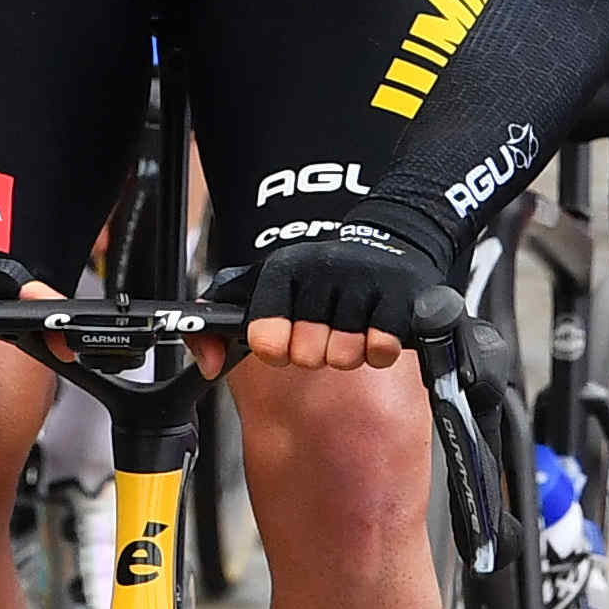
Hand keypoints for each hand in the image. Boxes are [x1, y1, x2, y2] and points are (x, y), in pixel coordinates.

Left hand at [236, 216, 460, 369]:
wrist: (387, 243)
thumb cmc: (317, 279)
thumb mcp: (261, 290)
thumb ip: (217, 329)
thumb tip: (208, 364)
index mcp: (283, 269)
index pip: (264, 338)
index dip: (276, 349)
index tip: (284, 338)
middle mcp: (322, 268)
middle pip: (307, 355)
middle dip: (316, 352)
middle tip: (325, 329)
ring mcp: (363, 279)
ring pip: (344, 357)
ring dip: (349, 352)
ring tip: (351, 326)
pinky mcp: (400, 295)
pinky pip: (381, 350)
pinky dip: (379, 351)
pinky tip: (376, 326)